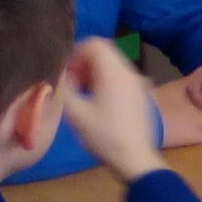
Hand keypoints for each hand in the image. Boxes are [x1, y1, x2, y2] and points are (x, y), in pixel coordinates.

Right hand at [59, 39, 164, 180]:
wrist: (135, 158)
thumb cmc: (104, 136)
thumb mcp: (76, 114)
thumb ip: (65, 88)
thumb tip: (60, 75)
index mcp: (114, 72)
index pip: (94, 43)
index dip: (76, 52)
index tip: (66, 72)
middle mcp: (129, 71)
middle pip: (104, 52)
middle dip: (84, 62)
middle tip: (72, 83)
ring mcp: (138, 82)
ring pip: (113, 64)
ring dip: (95, 72)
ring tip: (82, 93)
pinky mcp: (141, 93)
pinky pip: (121, 76)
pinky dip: (107, 80)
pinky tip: (98, 101)